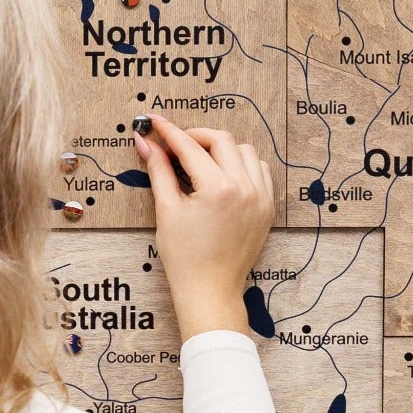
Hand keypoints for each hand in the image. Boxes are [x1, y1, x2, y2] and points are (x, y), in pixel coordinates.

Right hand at [134, 114, 275, 337]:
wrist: (210, 290)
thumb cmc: (185, 257)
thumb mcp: (167, 210)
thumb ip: (159, 170)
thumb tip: (146, 142)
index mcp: (218, 188)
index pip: (190, 146)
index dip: (169, 131)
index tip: (155, 122)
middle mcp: (245, 188)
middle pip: (222, 140)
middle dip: (196, 136)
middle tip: (176, 144)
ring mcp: (260, 197)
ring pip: (245, 151)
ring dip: (222, 149)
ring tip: (200, 162)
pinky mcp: (267, 207)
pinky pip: (260, 171)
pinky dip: (242, 165)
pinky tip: (223, 176)